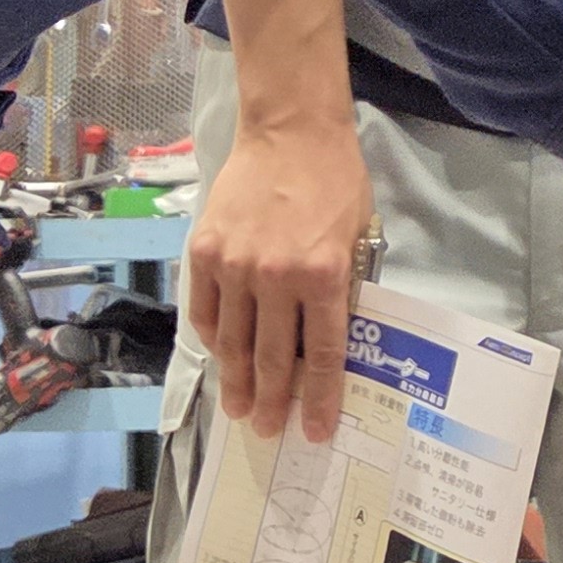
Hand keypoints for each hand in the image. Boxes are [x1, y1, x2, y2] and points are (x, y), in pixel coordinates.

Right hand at [185, 111, 372, 444]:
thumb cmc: (335, 181)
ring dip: (235, 381)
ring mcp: (235, 265)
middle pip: (271, 358)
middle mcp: (276, 277)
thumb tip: (328, 338)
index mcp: (323, 275)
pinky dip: (212, 338)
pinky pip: (205, 310)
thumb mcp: (358, 236)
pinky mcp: (205, 251)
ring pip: (233, 342)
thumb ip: (343, 287)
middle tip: (266, 430)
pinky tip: (219, 356)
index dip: (318, 398)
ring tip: (237, 409)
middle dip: (271, 401)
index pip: (321, 354)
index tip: (314, 429)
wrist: (290, 132)